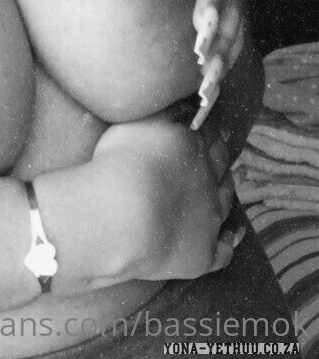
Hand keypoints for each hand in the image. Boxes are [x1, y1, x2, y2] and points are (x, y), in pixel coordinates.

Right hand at [92, 119, 243, 281]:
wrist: (125, 214)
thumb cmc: (124, 161)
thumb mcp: (143, 122)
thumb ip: (167, 112)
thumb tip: (186, 105)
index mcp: (193, 149)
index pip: (207, 136)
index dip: (209, 132)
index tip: (212, 128)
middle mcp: (208, 182)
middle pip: (221, 167)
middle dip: (222, 158)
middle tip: (224, 151)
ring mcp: (209, 219)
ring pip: (226, 203)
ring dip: (228, 192)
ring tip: (229, 186)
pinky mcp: (204, 253)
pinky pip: (225, 249)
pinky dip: (231, 240)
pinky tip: (233, 235)